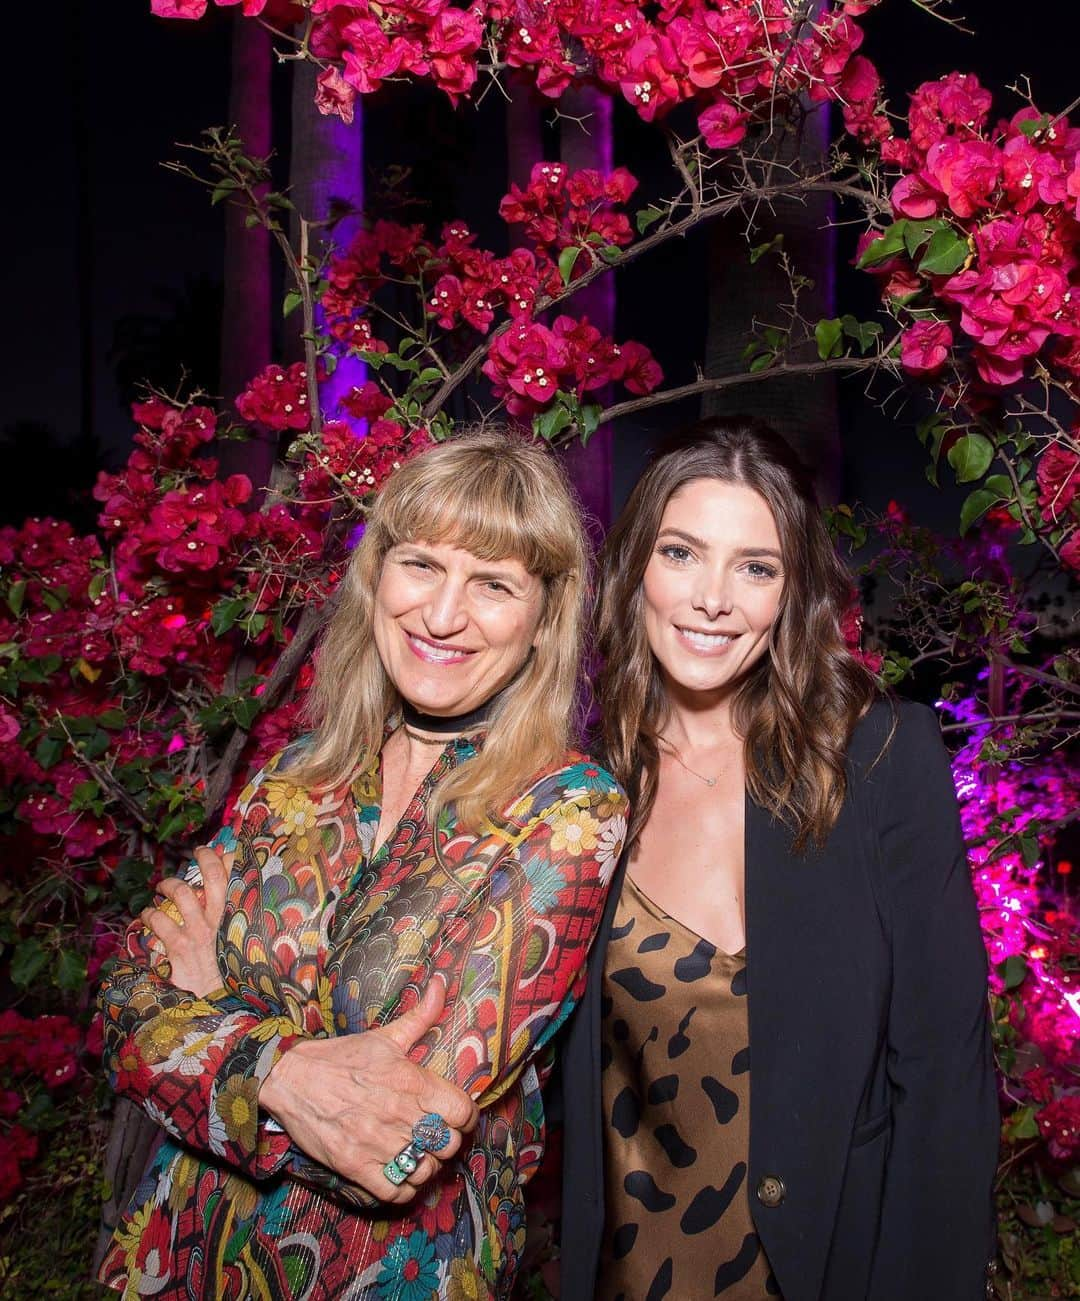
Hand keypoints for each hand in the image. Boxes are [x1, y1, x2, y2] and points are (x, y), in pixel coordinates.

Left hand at [142, 845, 231, 997]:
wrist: (215, 1002)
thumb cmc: (224, 969)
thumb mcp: (234, 941)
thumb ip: (229, 916)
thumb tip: (219, 893)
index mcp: (236, 918)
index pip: (238, 879)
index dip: (229, 857)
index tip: (220, 849)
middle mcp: (220, 921)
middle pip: (215, 877)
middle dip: (205, 858)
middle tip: (199, 852)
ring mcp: (199, 932)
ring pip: (183, 893)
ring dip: (169, 885)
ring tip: (163, 887)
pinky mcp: (179, 947)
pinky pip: (160, 920)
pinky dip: (149, 914)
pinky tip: (147, 916)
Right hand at [259, 978, 478, 1203]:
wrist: (291, 1079)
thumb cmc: (341, 1057)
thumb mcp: (384, 1035)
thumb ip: (421, 1016)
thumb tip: (443, 984)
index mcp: (411, 1080)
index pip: (463, 1112)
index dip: (465, 1116)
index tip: (456, 1115)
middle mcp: (399, 1114)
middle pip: (448, 1144)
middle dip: (446, 1141)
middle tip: (434, 1134)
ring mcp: (377, 1142)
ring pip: (425, 1170)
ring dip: (425, 1165)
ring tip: (416, 1153)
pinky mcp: (356, 1166)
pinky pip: (395, 1192)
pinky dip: (403, 1188)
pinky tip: (398, 1173)